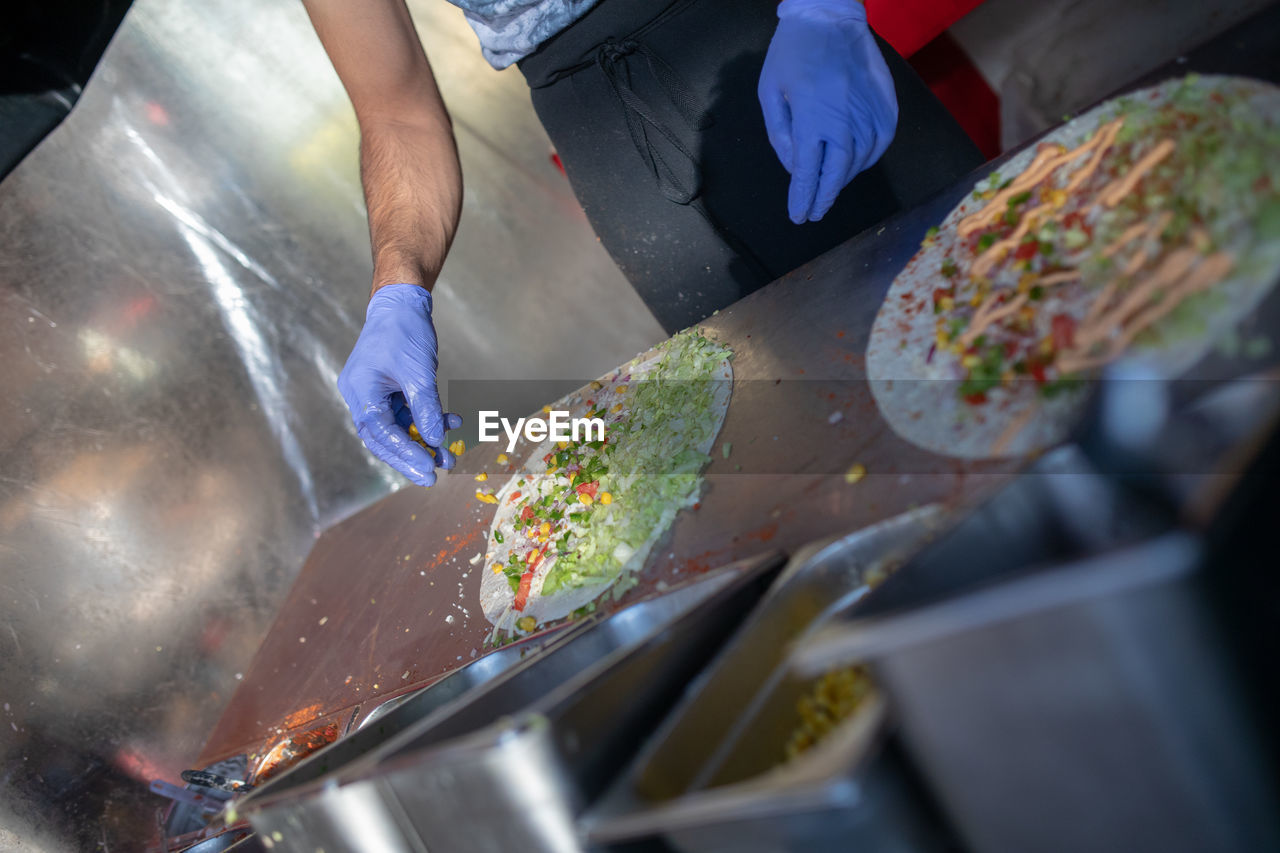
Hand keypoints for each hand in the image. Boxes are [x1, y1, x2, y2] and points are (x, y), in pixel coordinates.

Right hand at [337, 284, 462, 485]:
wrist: (403, 302)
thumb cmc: (405, 331)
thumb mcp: (418, 372)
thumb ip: (426, 408)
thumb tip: (434, 441)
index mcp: (360, 390)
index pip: (381, 433)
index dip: (404, 455)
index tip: (427, 471)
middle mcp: (361, 395)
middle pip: (384, 438)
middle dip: (410, 456)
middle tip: (434, 474)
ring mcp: (374, 393)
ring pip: (397, 428)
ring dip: (424, 440)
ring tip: (449, 455)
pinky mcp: (388, 390)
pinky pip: (406, 413)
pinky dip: (426, 419)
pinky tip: (450, 421)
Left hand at [758, 0, 898, 223]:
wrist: (831, 16)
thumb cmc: (794, 52)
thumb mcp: (771, 92)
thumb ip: (780, 134)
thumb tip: (793, 167)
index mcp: (812, 118)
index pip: (807, 172)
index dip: (803, 198)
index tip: (799, 216)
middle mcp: (845, 120)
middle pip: (837, 174)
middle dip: (824, 198)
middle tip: (814, 213)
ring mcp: (869, 113)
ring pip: (859, 162)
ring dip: (843, 179)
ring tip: (829, 187)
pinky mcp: (887, 106)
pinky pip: (879, 144)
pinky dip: (866, 160)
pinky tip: (853, 164)